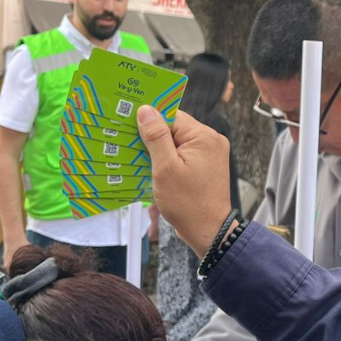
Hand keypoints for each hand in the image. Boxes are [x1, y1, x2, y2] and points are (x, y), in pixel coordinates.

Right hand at [137, 107, 233, 253]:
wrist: (208, 230)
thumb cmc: (187, 202)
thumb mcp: (165, 168)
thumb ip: (156, 137)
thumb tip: (146, 109)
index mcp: (204, 137)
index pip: (172, 116)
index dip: (150, 121)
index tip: (128, 125)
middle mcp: (211, 140)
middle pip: (175, 128)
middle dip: (153, 137)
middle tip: (129, 144)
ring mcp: (211, 154)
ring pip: (178, 142)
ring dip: (159, 150)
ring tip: (138, 158)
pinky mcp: (207, 166)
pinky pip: (184, 155)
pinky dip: (168, 160)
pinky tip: (152, 168)